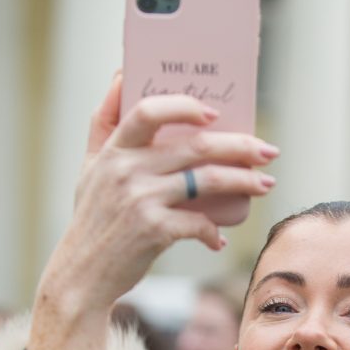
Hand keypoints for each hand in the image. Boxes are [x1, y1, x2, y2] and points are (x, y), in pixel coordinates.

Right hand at [29, 76, 277, 349]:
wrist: (81, 274)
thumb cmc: (92, 218)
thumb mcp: (89, 167)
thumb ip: (103, 122)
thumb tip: (122, 75)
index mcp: (114, 150)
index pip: (149, 111)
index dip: (184, 107)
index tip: (215, 114)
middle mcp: (126, 170)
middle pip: (195, 146)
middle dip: (240, 146)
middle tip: (268, 151)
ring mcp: (141, 200)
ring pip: (207, 181)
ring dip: (244, 181)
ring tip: (266, 184)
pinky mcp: (153, 231)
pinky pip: (199, 223)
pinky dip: (213, 231)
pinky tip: (219, 237)